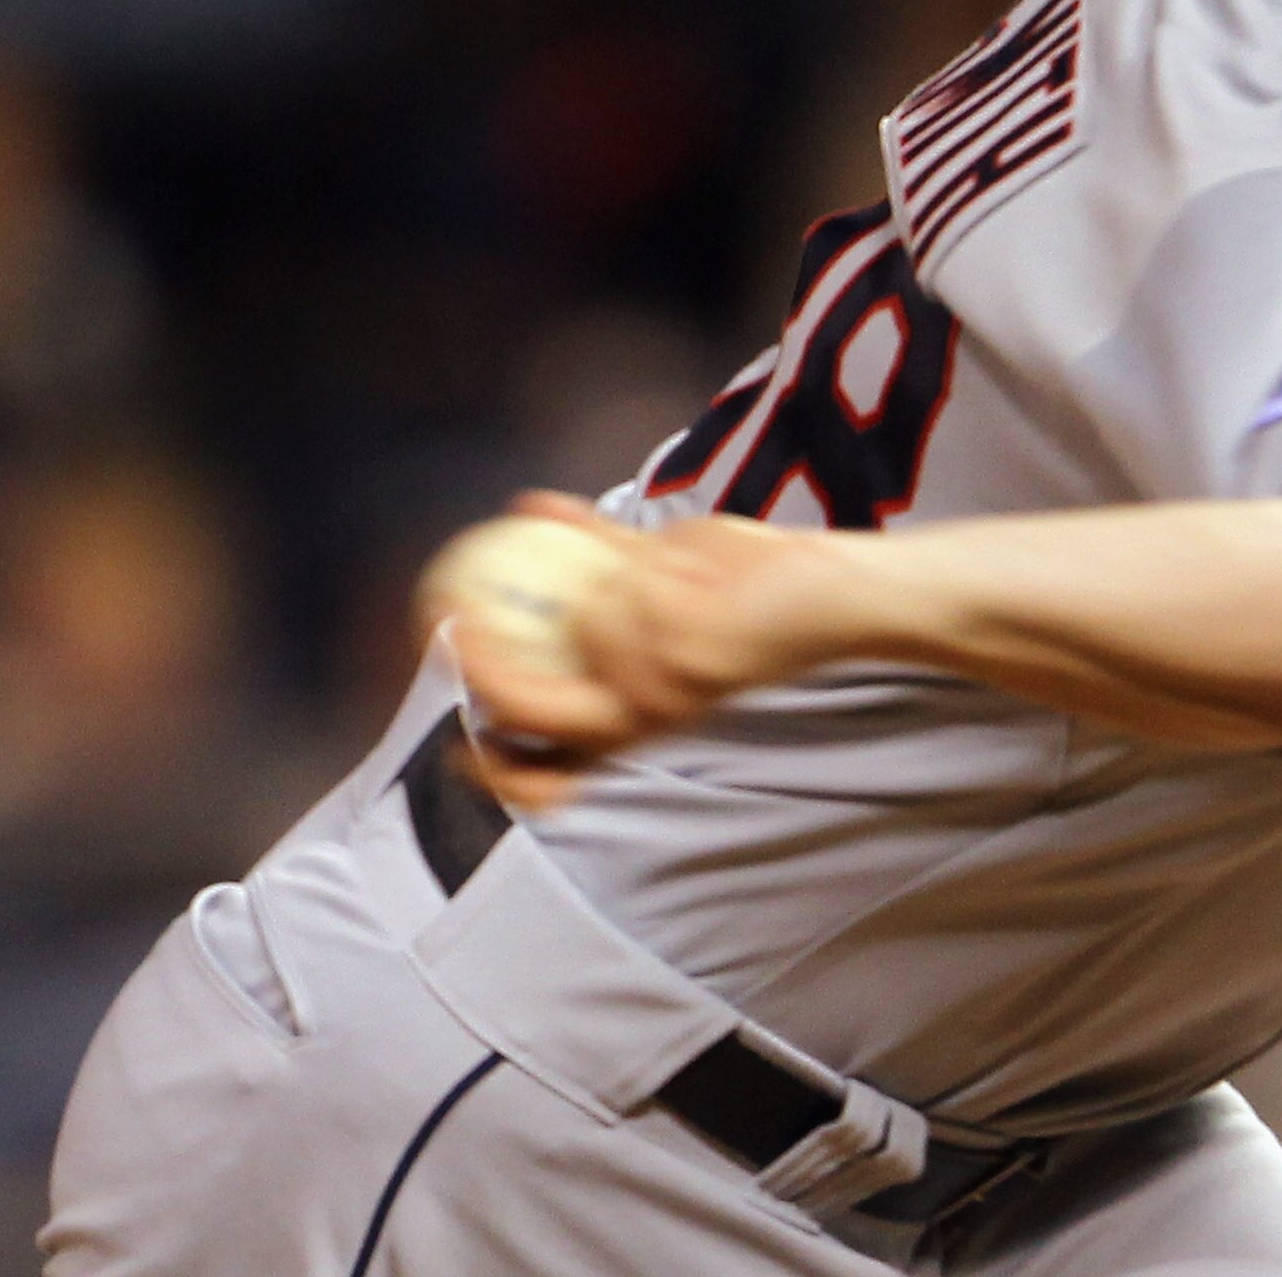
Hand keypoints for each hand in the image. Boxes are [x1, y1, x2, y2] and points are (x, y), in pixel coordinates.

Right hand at [445, 493, 861, 809]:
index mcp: (629, 727)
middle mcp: (637, 718)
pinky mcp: (685, 644)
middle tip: (453, 615)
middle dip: (478, 669)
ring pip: (583, 628)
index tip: (453, 736)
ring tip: (655, 566)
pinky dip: (639, 554)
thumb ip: (596, 562)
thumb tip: (527, 506)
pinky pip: (628, 588)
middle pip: (524, 713)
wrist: (829, 596)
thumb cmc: (747, 591)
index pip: (541, 776)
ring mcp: (659, 684)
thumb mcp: (659, 584)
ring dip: (604, 579)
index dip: (487, 767)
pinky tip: (671, 551)